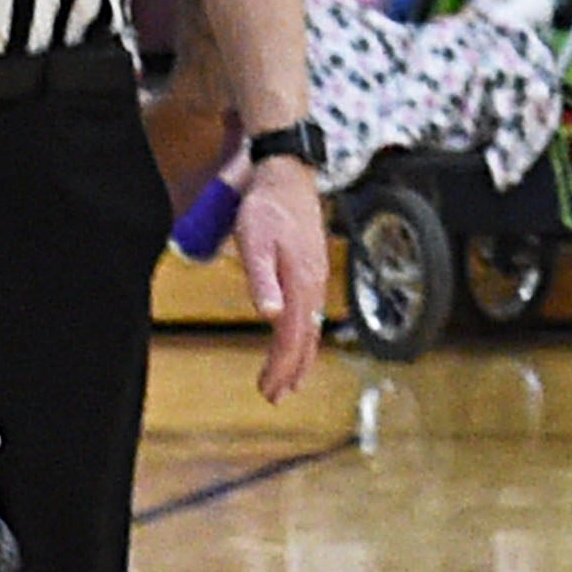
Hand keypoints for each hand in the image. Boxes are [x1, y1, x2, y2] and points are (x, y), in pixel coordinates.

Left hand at [234, 158, 328, 401]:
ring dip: (299, 358)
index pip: (291, 337)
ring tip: (287, 382)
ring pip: (311, 329)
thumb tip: (271, 316)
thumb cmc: (266, 208)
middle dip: (290, 371)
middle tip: (273, 396)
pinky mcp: (313, 270)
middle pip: (305, 339)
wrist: (287, 175)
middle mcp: (314, 286)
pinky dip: (304, 336)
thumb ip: (262, 278)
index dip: (280, 367)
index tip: (267, 390)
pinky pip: (311, 314)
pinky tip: (296, 341)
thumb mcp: (254, 240)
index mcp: (300, 283)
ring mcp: (316, 278)